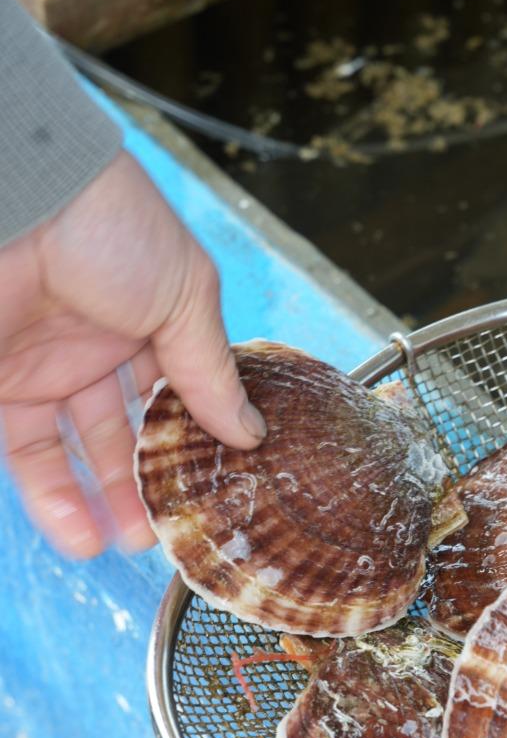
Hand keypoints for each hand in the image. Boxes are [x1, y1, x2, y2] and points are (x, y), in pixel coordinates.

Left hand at [0, 150, 266, 556]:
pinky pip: (26, 455)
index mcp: (152, 318)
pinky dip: (52, 498)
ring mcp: (45, 367)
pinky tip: (81, 533)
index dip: (198, 443)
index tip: (220, 489)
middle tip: (171, 532)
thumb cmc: (110, 223)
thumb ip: (211, 371)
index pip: (179, 395)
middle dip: (150, 485)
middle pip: (128, 432)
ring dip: (102, 502)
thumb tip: (250, 432)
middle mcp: (97, 346)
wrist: (24, 193)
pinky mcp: (1, 386)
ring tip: (127, 545)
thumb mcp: (185, 296)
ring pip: (77, 452)